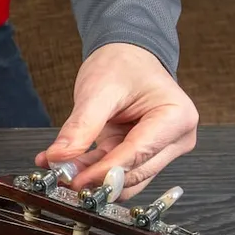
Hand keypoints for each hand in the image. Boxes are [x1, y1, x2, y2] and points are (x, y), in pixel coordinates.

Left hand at [35, 43, 198, 199]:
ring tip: (61, 171)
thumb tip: (58, 156)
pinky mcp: (141, 155)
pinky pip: (115, 171)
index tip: (77, 180)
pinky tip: (66, 166)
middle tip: (62, 177)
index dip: (105, 171)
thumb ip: (81, 126)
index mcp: (176, 117)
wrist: (126, 54)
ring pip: (124, 178)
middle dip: (97, 177)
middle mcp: (175, 138)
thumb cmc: (123, 64)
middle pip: (134, 172)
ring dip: (92, 178)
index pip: (137, 154)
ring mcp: (159, 149)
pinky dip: (90, 171)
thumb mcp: (98, 90)